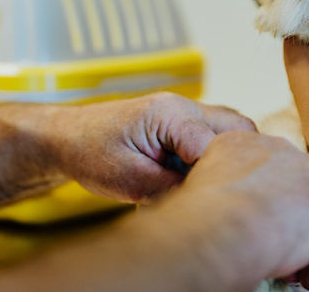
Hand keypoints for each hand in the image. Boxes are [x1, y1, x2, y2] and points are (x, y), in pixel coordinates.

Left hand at [47, 92, 255, 201]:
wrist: (68, 137)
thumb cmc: (90, 152)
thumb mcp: (127, 180)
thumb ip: (170, 188)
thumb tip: (205, 199)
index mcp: (170, 114)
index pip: (218, 145)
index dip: (220, 176)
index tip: (212, 202)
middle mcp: (185, 107)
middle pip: (240, 130)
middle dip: (237, 164)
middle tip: (219, 196)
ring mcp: (186, 113)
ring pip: (232, 133)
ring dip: (227, 161)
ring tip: (209, 189)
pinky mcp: (184, 125)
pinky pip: (215, 138)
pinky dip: (214, 159)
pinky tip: (196, 181)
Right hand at [173, 131, 308, 290]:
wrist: (217, 231)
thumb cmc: (199, 221)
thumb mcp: (206, 190)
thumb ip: (230, 190)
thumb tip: (241, 212)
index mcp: (242, 143)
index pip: (269, 175)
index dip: (267, 210)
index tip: (255, 233)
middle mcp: (281, 150)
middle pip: (299, 191)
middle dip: (293, 227)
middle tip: (277, 257)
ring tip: (292, 272)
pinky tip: (306, 277)